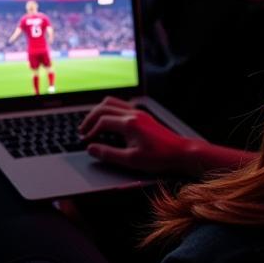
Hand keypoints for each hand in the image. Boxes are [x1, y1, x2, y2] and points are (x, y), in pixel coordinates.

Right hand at [79, 97, 193, 175]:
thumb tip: (91, 149)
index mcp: (129, 123)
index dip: (91, 131)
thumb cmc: (159, 158)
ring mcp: (138, 111)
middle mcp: (132, 113)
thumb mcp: (132, 160)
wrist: (181, 153)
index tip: (85, 142)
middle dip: (90, 118)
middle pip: (103, 108)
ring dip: (98, 111)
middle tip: (82, 130)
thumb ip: (109, 154)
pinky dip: (109, 110)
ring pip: (111, 102)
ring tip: (91, 123)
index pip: (102, 122)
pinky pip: (120, 104)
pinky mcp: (142, 114)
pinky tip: (109, 121)